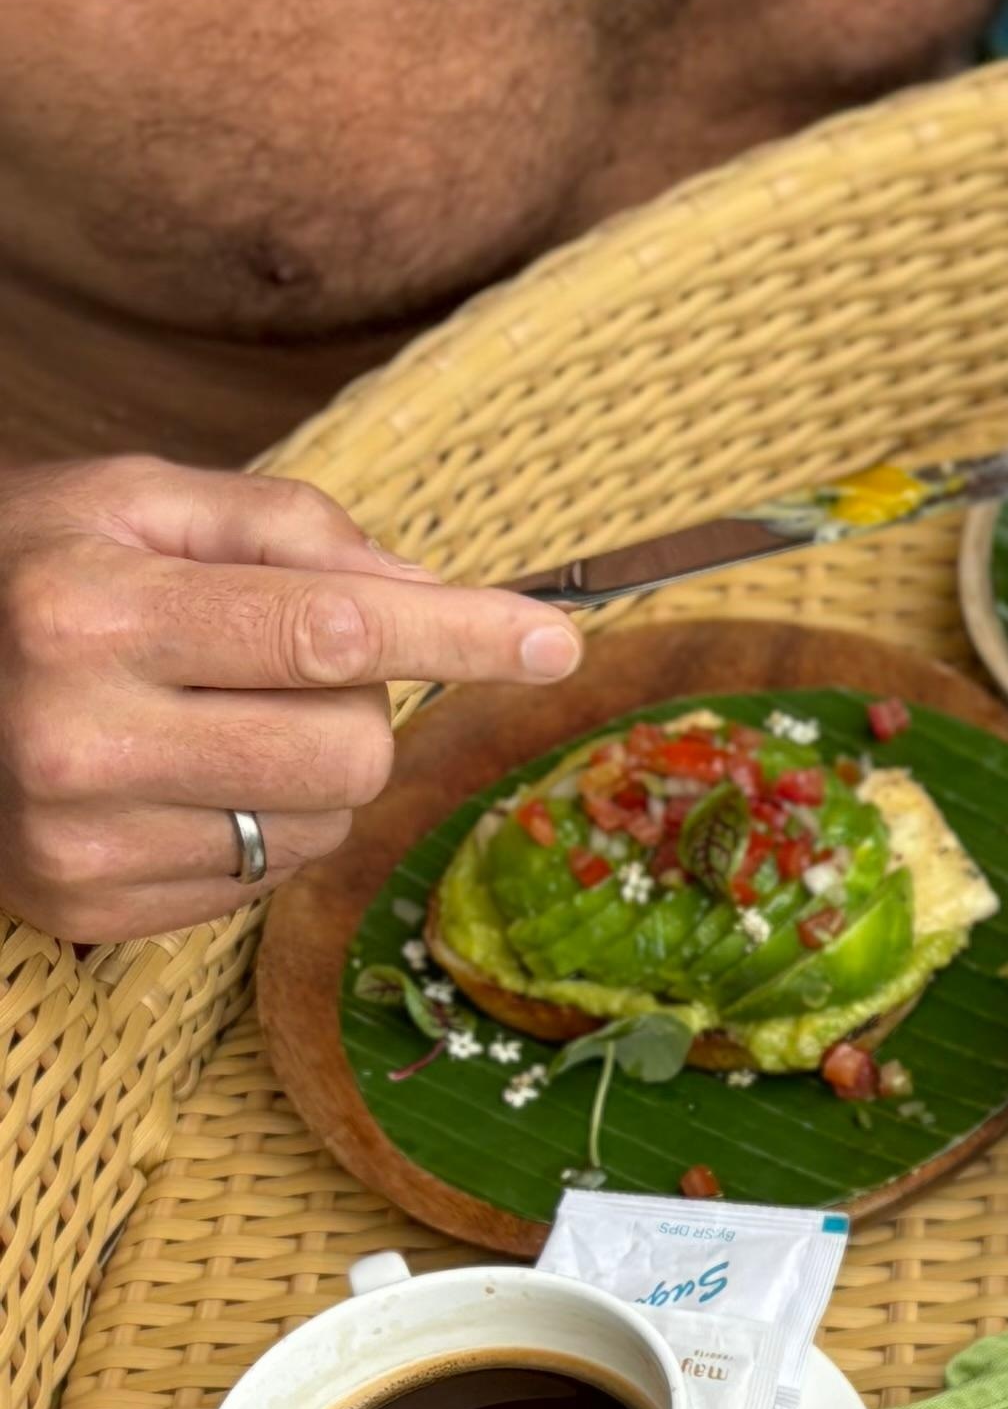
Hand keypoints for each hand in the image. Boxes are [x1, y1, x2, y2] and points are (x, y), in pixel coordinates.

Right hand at [0, 461, 582, 947]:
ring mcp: (80, 838)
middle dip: (358, 701)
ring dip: (310, 769)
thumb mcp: (132, 500)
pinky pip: (259, 880)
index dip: (460, 635)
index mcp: (92, 610)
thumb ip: (289, 527)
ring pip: (322, 825)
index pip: (329, 629)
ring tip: (211, 717)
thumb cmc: (21, 570)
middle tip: (284, 662)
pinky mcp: (85, 908)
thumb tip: (435, 595)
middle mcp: (80, 734)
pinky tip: (171, 778)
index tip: (554, 642)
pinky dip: (250, 825)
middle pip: (351, 747)